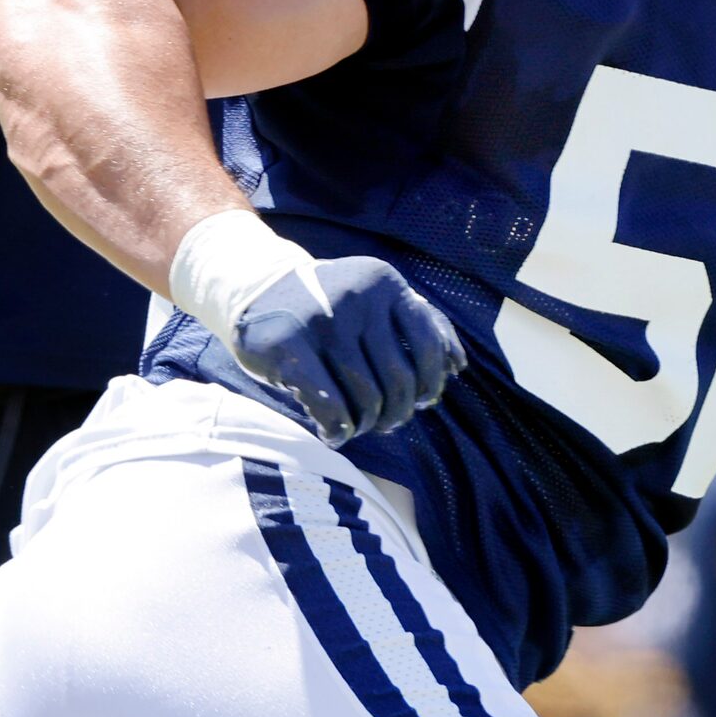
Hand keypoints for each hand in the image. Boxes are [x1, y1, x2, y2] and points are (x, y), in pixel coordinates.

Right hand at [231, 256, 466, 445]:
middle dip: (397, 413)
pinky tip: (333, 433)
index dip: (428, 383)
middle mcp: (357, 297)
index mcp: (385, 283)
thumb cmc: (330, 304)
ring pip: (366, 399)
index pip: (428, 345)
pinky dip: (338, 431)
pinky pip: (331, 408)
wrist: (257, 287)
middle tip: (385, 421)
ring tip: (357, 425)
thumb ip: (420, 323)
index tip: (419, 399)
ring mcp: (322, 320)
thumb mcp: (377, 298)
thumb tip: (458, 366)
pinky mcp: (288, 347)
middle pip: (398, 381)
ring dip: (366, 425)